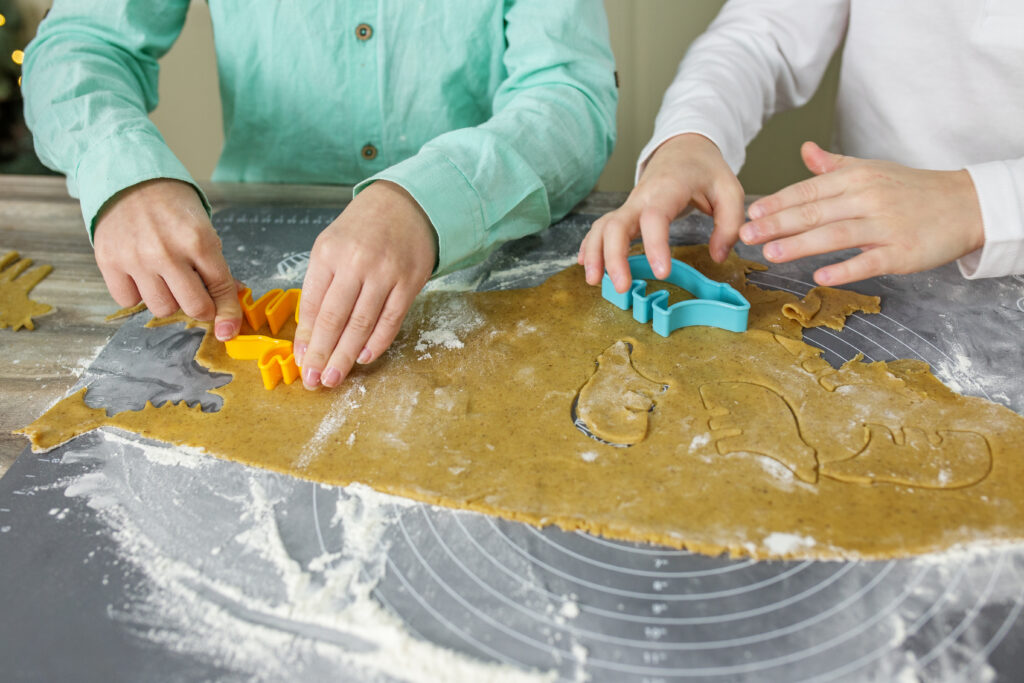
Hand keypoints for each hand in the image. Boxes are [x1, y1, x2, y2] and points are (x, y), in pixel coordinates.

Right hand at [94, 179, 242, 339]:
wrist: (128, 178)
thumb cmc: (171, 204)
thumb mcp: (203, 228)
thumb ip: (216, 265)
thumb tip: (232, 297)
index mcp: (198, 240)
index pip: (221, 288)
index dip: (228, 313)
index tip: (228, 330)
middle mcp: (166, 252)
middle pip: (193, 307)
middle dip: (200, 307)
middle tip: (196, 295)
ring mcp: (135, 258)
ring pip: (161, 309)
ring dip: (168, 300)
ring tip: (165, 278)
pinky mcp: (109, 262)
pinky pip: (128, 301)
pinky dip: (137, 294)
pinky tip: (141, 275)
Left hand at [293, 181, 435, 389]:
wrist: (407, 205)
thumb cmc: (363, 228)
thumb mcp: (331, 245)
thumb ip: (321, 283)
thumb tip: (311, 331)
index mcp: (328, 253)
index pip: (313, 305)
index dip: (306, 338)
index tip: (301, 362)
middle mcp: (356, 262)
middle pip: (335, 319)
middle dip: (322, 355)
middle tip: (315, 381)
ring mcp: (385, 273)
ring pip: (362, 324)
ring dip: (346, 356)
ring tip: (334, 378)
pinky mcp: (409, 282)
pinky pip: (391, 320)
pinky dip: (376, 343)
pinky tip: (363, 357)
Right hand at [578, 133, 744, 292]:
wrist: (684, 148)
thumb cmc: (706, 170)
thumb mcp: (730, 190)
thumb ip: (729, 224)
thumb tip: (718, 256)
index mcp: (669, 188)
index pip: (655, 217)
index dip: (655, 245)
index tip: (662, 273)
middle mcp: (642, 197)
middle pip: (616, 225)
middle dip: (614, 257)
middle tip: (622, 287)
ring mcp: (630, 205)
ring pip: (602, 227)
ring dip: (594, 254)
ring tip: (594, 282)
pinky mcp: (625, 212)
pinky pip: (601, 227)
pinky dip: (590, 245)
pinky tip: (585, 265)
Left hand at [740, 142, 984, 285]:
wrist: (967, 204)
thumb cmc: (913, 189)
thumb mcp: (873, 169)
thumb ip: (835, 165)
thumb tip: (805, 150)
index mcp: (857, 178)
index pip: (808, 189)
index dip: (777, 202)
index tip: (750, 213)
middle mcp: (868, 198)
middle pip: (815, 211)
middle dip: (777, 223)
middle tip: (746, 234)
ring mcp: (886, 226)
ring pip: (836, 235)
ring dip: (801, 245)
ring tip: (771, 253)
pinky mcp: (902, 252)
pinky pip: (869, 261)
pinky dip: (844, 270)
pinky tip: (819, 277)